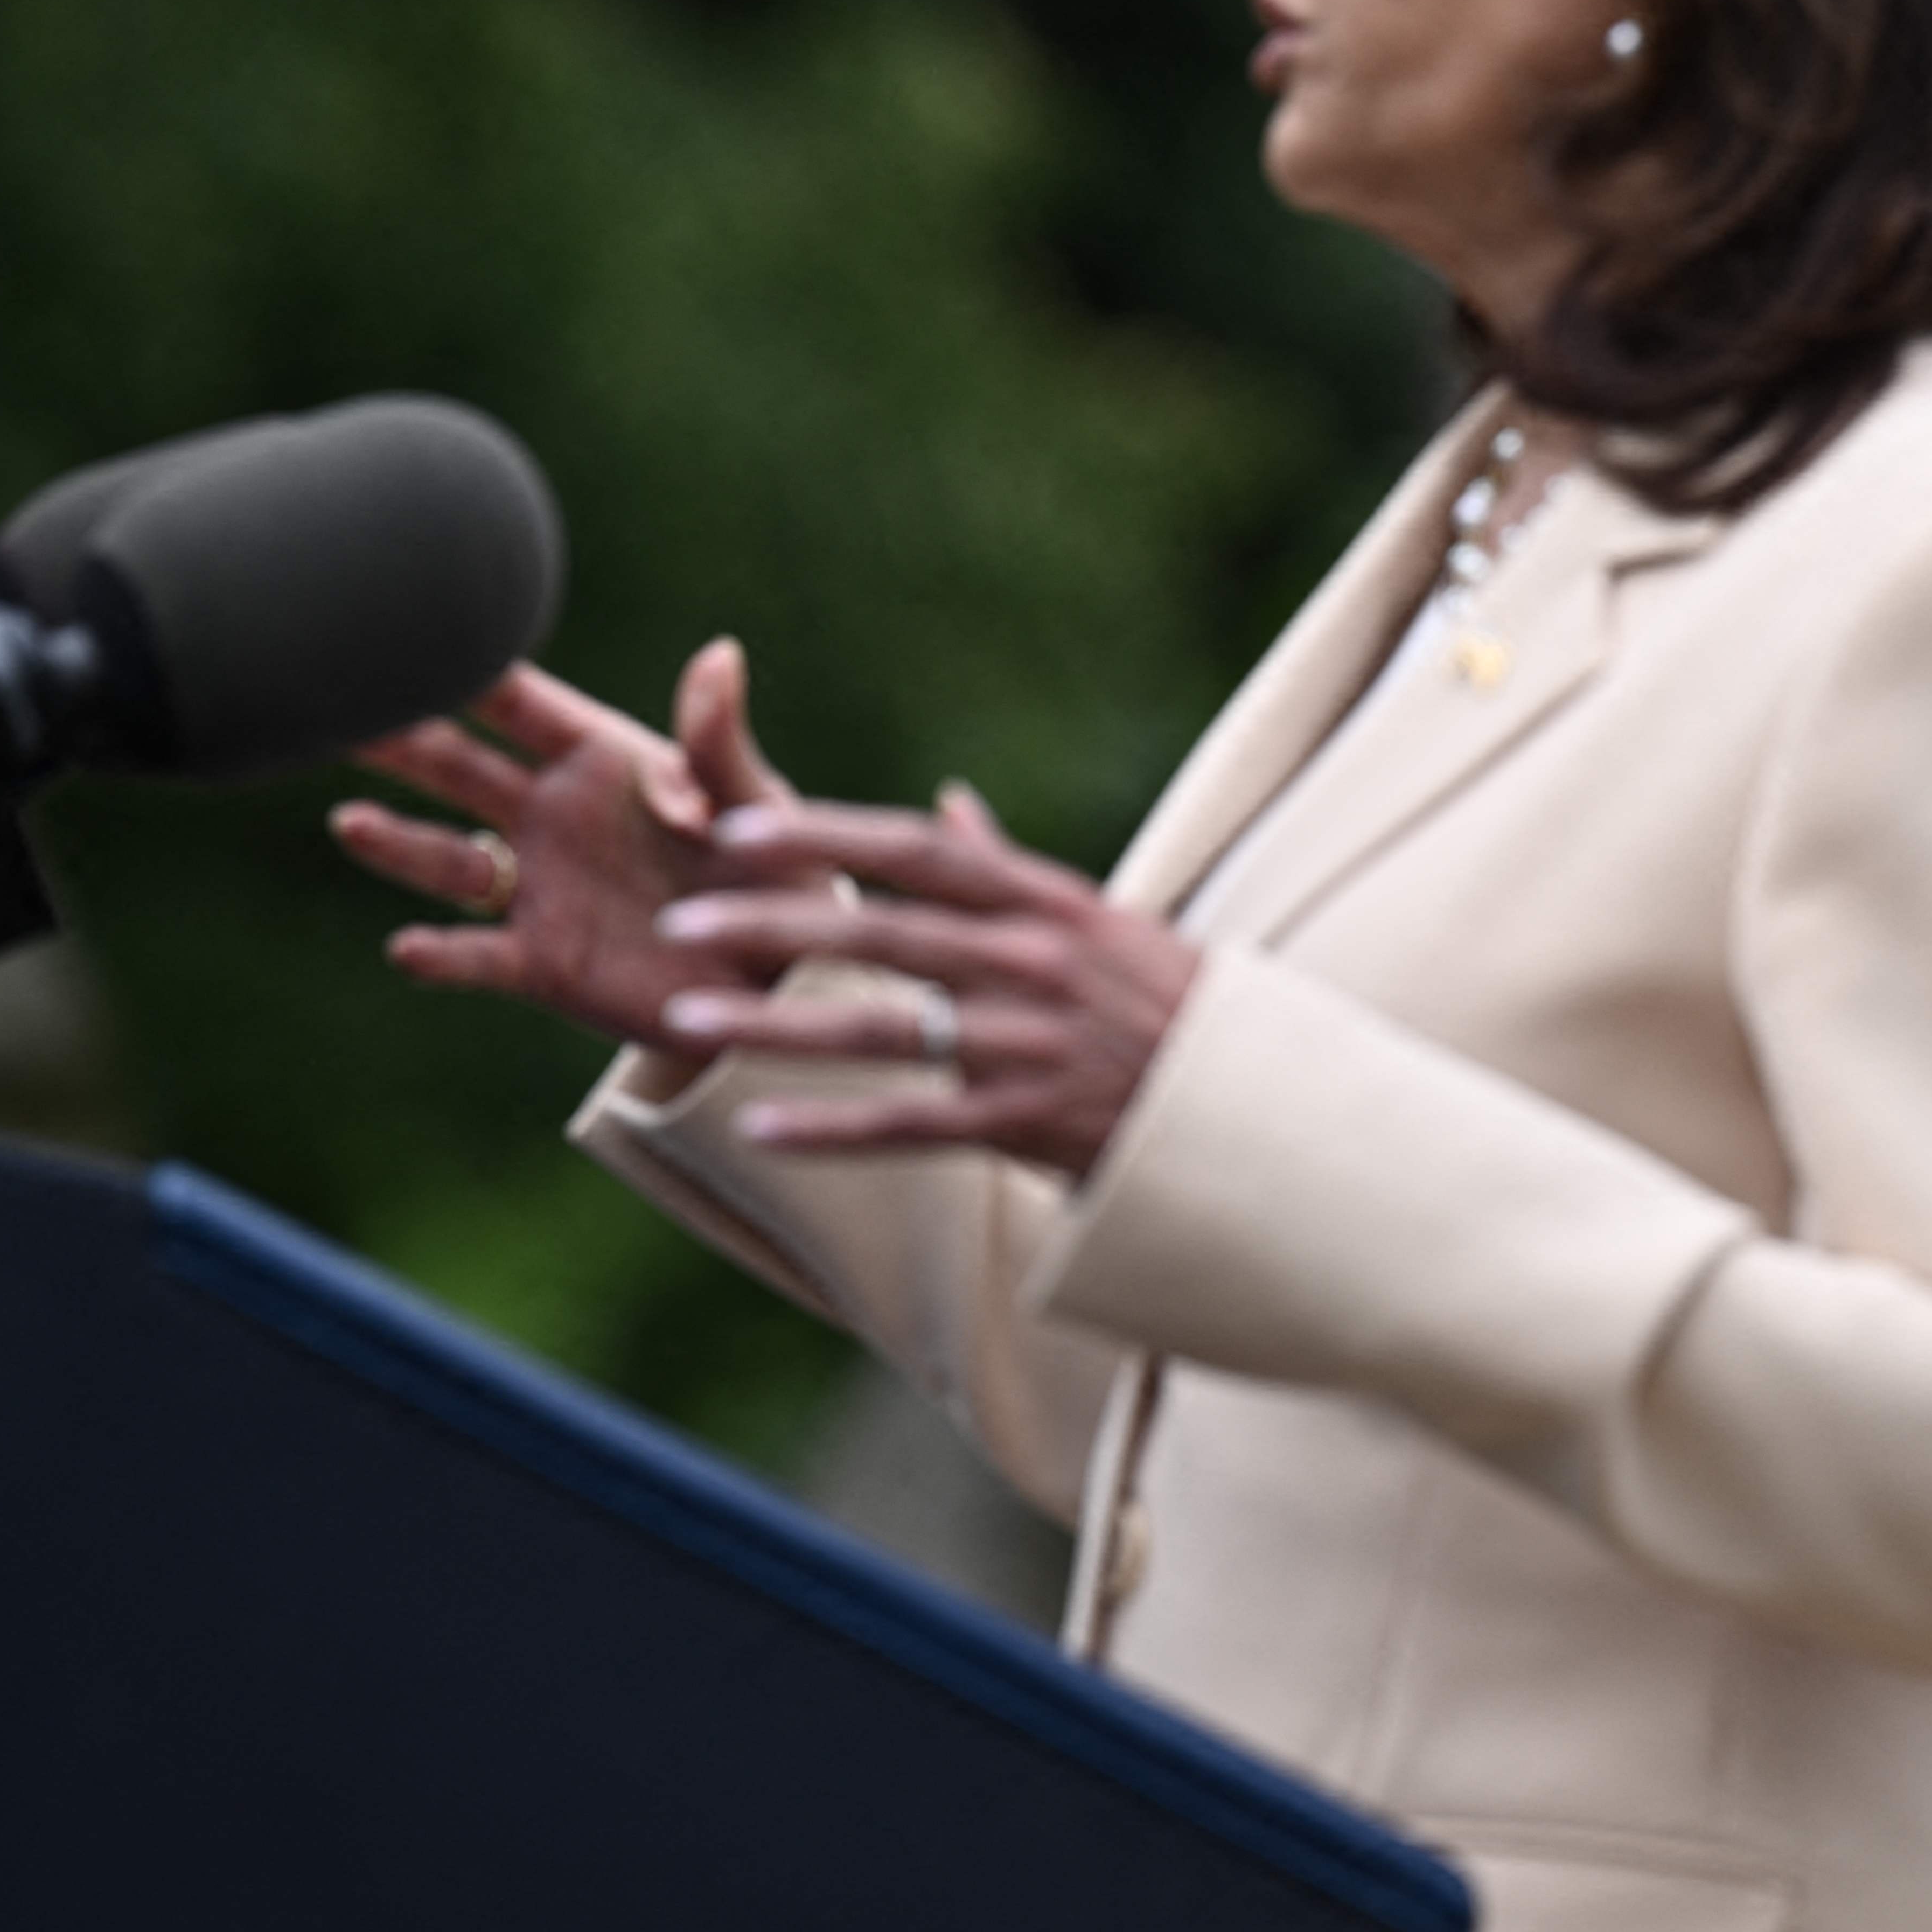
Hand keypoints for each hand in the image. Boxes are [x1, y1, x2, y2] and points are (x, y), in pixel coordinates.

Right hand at [328, 639, 806, 1046]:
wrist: (780, 981)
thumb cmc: (777, 872)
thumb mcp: (760, 807)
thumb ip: (721, 744)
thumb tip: (720, 654)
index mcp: (599, 761)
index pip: (517, 704)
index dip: (462, 667)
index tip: (399, 627)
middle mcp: (550, 817)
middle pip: (454, 768)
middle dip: (397, 739)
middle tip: (331, 709)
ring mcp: (538, 889)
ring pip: (448, 860)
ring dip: (400, 843)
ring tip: (353, 825)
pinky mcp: (540, 963)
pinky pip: (477, 955)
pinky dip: (442, 955)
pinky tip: (410, 948)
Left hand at [651, 785, 1199, 1179]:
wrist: (1253, 1108)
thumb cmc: (1165, 1005)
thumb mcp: (1100, 922)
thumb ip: (1009, 868)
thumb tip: (947, 804)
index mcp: (1047, 903)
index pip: (917, 853)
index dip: (823, 837)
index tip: (737, 832)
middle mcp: (1035, 963)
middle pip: (883, 932)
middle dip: (773, 924)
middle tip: (678, 922)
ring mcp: (1033, 1046)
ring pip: (884, 1030)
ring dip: (777, 1026)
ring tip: (686, 1020)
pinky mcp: (1032, 1124)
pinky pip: (913, 1125)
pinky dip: (833, 1128)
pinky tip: (759, 1124)